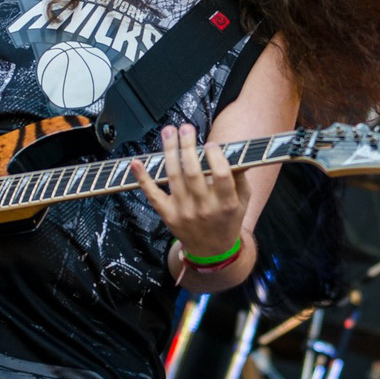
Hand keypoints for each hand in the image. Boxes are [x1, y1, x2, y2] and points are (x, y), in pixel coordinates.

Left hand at [131, 123, 249, 256]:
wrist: (212, 250)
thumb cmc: (228, 219)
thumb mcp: (243, 201)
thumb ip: (240, 177)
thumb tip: (237, 153)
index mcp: (226, 204)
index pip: (220, 176)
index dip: (215, 157)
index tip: (210, 144)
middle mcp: (204, 208)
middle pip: (193, 173)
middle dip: (188, 147)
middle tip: (186, 128)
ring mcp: (184, 212)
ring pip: (174, 177)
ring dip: (169, 151)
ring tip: (169, 132)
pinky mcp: (168, 214)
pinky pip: (153, 195)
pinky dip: (143, 178)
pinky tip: (137, 163)